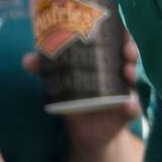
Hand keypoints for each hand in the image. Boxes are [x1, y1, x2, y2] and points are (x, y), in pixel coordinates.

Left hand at [24, 34, 140, 150]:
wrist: (86, 133)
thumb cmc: (76, 101)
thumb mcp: (62, 85)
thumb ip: (46, 71)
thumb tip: (28, 59)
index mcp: (106, 63)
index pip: (118, 43)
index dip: (123, 34)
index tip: (121, 28)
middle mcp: (119, 75)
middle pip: (130, 57)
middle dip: (130, 50)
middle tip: (125, 50)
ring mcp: (125, 93)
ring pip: (134, 79)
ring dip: (133, 73)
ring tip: (127, 72)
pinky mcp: (125, 113)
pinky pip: (132, 109)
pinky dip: (132, 106)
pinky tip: (128, 105)